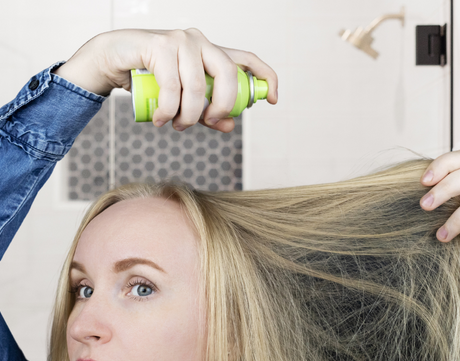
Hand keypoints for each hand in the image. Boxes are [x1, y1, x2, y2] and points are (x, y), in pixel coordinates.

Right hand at [53, 28, 277, 132]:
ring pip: (197, 87)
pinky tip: (160, 119)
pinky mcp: (159, 45)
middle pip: (228, 74)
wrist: (114, 59)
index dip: (266, 76)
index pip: (246, 58)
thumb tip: (230, 125)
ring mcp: (180, 41)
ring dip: (187, 116)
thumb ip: (208, 113)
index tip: (274, 99)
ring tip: (174, 125)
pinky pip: (172, 87)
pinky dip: (167, 110)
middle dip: (222, 106)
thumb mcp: (184, 100)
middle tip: (208, 122)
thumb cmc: (151, 79)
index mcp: (211, 52)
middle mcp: (199, 41)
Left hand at [420, 150, 459, 241]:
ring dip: (457, 221)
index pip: (454, 158)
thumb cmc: (456, 193)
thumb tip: (409, 193)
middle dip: (444, 190)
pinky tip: (456, 240)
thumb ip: (441, 183)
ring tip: (440, 236)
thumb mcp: (453, 182)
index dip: (439, 168)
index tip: (423, 182)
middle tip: (424, 205)